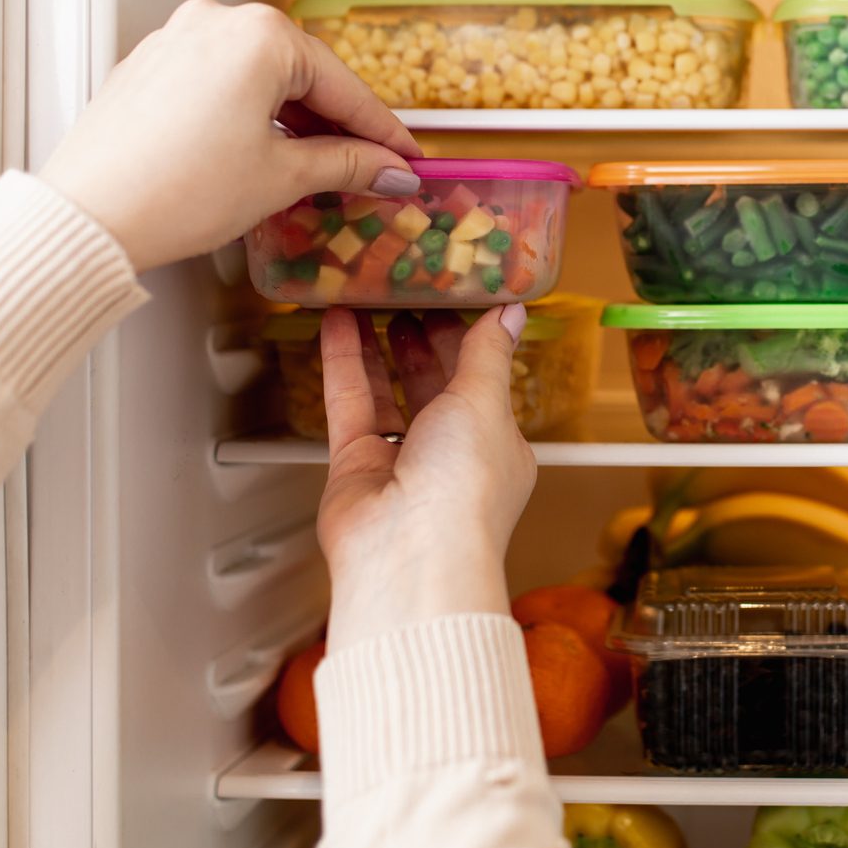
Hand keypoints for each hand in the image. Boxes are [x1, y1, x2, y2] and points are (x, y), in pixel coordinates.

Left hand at [39, 0, 421, 271]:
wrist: (89, 215)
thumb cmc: (177, 191)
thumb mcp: (281, 177)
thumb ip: (346, 164)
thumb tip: (387, 168)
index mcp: (259, 34)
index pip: (343, 87)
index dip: (382, 132)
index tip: (406, 158)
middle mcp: (216, 20)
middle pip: (301, 74)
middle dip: (337, 124)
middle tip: (371, 167)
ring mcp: (176, 38)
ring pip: (258, 76)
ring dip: (292, 119)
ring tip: (318, 167)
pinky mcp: (149, 65)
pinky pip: (218, 81)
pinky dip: (248, 112)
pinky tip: (260, 151)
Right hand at [315, 304, 536, 652]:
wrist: (409, 555)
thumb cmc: (464, 489)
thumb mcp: (486, 403)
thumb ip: (488, 353)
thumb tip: (511, 312)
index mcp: (498, 445)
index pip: (484, 381)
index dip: (468, 339)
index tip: (453, 297)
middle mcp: (451, 455)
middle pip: (434, 384)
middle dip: (422, 339)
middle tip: (407, 293)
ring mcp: (401, 461)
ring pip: (387, 391)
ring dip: (378, 344)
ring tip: (368, 298)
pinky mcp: (356, 466)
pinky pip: (349, 403)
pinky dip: (343, 362)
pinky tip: (336, 322)